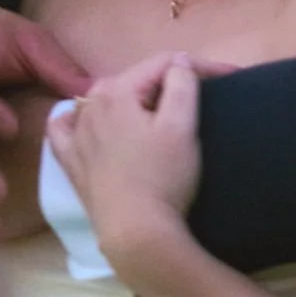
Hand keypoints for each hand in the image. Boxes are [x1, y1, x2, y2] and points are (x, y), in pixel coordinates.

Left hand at [46, 52, 204, 271]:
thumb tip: (180, 64)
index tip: (229, 76)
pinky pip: (66, 129)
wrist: (136, 233)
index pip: (164, 63)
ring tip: (157, 113)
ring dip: (133, 99)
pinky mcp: (71, 162)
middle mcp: (89, 106)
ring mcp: (76, 135)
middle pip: (135, 80)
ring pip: (104, 101)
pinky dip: (79, 120)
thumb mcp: (182, 126)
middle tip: (200, 96)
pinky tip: (89, 125)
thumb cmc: (163, 177)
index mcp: (116, 91)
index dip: (200, 66)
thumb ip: (182, 84)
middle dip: (168, 82)